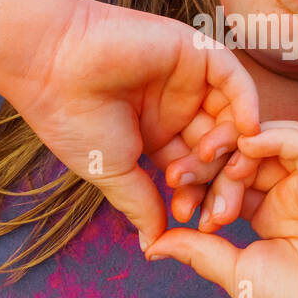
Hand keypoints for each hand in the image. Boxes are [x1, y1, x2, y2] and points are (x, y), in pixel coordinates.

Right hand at [7, 0, 259, 251]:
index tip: (197, 223)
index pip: (195, 170)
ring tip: (221, 166)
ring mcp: (188, 80)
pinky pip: (233, 78)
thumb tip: (155, 245)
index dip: (200, 197)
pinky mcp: (193, 51)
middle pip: (218, 148)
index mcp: (157, 135)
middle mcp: (177, 107)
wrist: (50, 65)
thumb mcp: (114, 171)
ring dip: (233, 147)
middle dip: (223, 182)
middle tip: (218, 210)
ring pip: (230, 117)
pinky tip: (246, 130)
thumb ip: (142, 204)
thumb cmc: (73, 119)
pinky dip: (246, 102)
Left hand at [142, 120, 297, 297]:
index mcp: (268, 211)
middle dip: (207, 158)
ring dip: (233, 142)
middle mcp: (290, 191)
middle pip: (243, 152)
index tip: (174, 200)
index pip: (226, 177)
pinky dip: (270, 135)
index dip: (198, 182)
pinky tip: (243, 145)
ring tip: (207, 158)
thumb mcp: (234, 273)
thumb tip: (152, 245)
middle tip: (178, 174)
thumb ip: (198, 250)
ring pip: (269, 138)